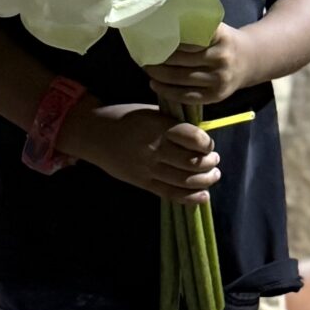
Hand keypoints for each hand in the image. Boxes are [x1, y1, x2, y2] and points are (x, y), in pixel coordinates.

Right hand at [71, 100, 220, 203]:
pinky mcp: (142, 183)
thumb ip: (174, 123)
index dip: (206, 143)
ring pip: (184, 181)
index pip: (192, 138)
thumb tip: (201, 134)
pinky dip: (190, 198)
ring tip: (213, 175)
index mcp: (157, 127)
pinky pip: (170, 194)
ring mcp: (147, 169)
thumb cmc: (126, 118)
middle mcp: (154, 150)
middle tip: (215, 159)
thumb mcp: (151, 111)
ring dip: (205, 180)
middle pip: (192, 162)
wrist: (94, 134)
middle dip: (210, 163)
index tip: (208, 143)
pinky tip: (204, 196)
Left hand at [142, 24, 253, 114]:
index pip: (189, 39)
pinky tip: (155, 85)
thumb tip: (160, 23)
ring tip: (146, 68)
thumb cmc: (224, 41)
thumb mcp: (216, 28)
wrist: (250, 60)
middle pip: (182, 60)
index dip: (168, 41)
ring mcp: (220, 79)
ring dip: (160, 75)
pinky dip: (168, 91)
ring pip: (182, 78)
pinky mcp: (217, 96)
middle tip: (144, 55)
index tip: (150, 38)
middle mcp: (222, 58)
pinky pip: (188, 96)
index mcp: (220, 36)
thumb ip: (196, 26)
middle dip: (159, 59)